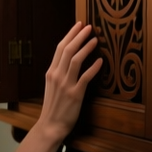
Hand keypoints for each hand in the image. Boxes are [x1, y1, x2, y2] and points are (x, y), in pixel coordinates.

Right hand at [37, 22, 101, 138]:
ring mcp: (66, 85)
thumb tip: (68, 60)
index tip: (79, 26)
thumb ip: (59, 73)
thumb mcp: (52, 86)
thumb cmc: (54, 107)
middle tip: (88, 27)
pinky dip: (93, 68)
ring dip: (86, 48)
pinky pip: (85, 77)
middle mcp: (57, 76)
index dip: (70, 35)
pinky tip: (100, 61)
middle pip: (67, 50)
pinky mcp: (75, 94)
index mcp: (51, 72)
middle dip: (79, 36)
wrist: (51, 125)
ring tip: (95, 40)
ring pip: (76, 60)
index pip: (60, 48)